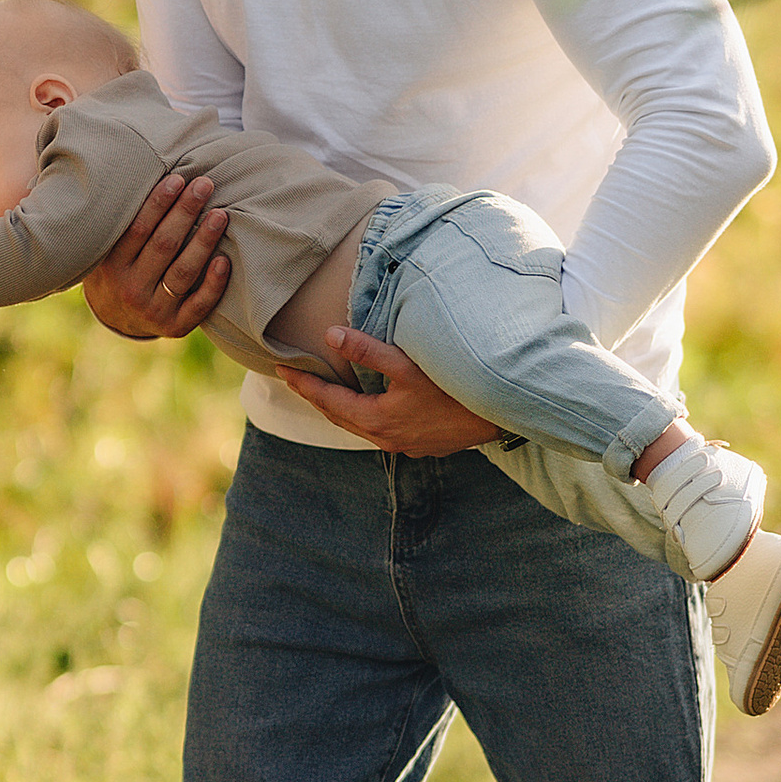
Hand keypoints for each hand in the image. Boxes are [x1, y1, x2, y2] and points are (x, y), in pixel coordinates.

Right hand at [80, 172, 230, 343]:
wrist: (117, 317)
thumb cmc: (120, 267)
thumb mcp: (109, 247)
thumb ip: (125, 222)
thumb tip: (153, 172)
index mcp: (112, 265)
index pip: (137, 229)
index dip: (159, 203)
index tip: (178, 179)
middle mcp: (130, 288)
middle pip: (163, 246)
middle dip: (185, 213)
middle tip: (205, 185)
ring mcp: (152, 311)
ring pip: (183, 273)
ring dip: (204, 241)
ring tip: (220, 214)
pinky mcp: (174, 327)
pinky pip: (198, 306)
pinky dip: (213, 284)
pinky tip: (225, 260)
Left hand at [274, 324, 499, 453]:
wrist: (500, 415)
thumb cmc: (455, 387)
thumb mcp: (408, 365)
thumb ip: (367, 350)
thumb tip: (329, 335)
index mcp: (377, 420)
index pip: (327, 400)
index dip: (303, 384)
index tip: (281, 370)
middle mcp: (386, 438)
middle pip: (339, 416)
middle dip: (315, 397)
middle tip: (294, 379)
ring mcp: (405, 446)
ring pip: (360, 426)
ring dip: (339, 408)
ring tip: (323, 391)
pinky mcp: (421, 446)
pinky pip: (380, 431)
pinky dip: (364, 416)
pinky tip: (367, 406)